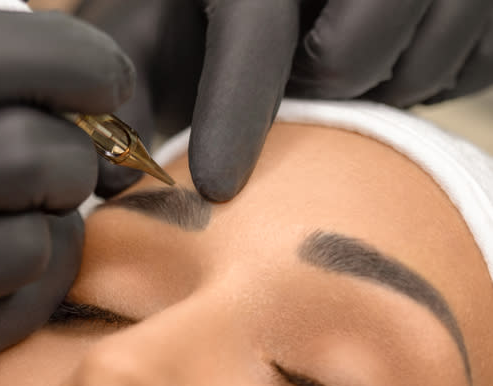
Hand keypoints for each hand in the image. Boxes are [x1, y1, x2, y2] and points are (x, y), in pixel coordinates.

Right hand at [0, 10, 133, 385]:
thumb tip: (97, 109)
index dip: (80, 63)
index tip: (107, 83)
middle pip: (34, 158)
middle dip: (72, 160)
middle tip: (55, 168)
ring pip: (34, 246)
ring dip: (45, 231)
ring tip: (3, 224)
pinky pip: (16, 315)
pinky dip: (27, 290)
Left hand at [77, 0, 492, 200]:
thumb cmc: (220, 2)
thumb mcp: (163, 26)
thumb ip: (130, 80)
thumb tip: (110, 168)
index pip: (255, 29)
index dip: (235, 111)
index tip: (218, 187)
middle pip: (347, 59)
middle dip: (316, 89)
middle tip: (302, 75)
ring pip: (414, 66)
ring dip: (373, 86)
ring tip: (343, 62)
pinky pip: (466, 65)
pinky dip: (424, 76)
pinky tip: (391, 50)